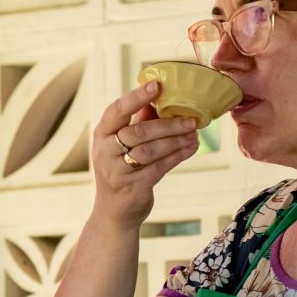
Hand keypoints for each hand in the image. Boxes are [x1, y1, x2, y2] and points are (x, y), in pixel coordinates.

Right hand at [90, 80, 200, 224]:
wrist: (114, 212)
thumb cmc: (121, 169)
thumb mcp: (122, 144)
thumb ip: (138, 121)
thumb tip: (160, 97)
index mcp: (102, 134)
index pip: (116, 111)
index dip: (136, 97)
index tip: (157, 85)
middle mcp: (105, 152)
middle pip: (139, 131)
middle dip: (168, 124)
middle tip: (191, 119)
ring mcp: (118, 171)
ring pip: (151, 149)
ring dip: (176, 140)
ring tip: (194, 134)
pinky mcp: (134, 187)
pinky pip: (160, 166)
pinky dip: (178, 155)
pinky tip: (191, 147)